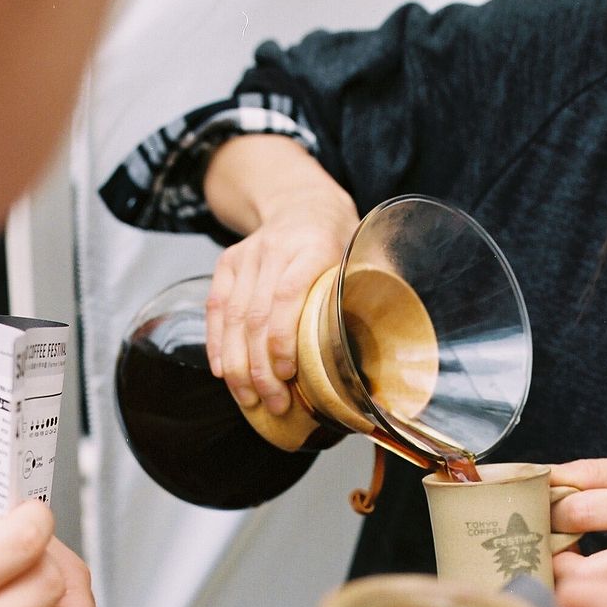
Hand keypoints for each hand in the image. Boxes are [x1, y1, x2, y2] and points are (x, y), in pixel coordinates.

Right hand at [203, 135, 358, 414]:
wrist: (301, 203)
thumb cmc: (338, 242)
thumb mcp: (361, 257)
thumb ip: (371, 294)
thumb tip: (390, 350)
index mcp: (313, 247)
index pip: (287, 297)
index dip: (282, 340)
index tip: (287, 376)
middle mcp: (274, 250)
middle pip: (255, 315)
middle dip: (260, 367)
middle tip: (272, 403)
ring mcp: (247, 256)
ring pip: (231, 317)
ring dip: (237, 365)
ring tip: (249, 399)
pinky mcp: (227, 264)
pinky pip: (215, 308)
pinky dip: (218, 344)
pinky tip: (224, 374)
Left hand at [549, 452, 606, 606]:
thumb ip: (586, 472)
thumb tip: (540, 476)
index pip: (579, 513)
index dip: (550, 511)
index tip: (544, 508)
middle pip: (581, 570)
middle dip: (553, 553)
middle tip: (549, 538)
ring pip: (590, 597)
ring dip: (565, 577)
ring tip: (566, 555)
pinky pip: (603, 605)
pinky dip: (584, 591)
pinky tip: (585, 574)